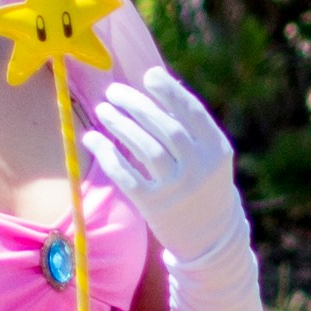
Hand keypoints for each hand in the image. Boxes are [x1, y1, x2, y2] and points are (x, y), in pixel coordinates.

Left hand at [83, 63, 245, 262]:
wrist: (210, 235)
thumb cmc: (204, 183)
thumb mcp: (210, 156)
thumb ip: (189, 126)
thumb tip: (155, 82)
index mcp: (218, 150)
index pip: (192, 113)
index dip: (170, 92)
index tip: (148, 75)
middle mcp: (199, 169)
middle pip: (166, 128)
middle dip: (137, 105)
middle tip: (114, 92)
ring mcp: (177, 189)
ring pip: (145, 148)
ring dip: (120, 125)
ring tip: (103, 110)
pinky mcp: (154, 206)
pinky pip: (126, 175)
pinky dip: (107, 155)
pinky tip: (93, 138)